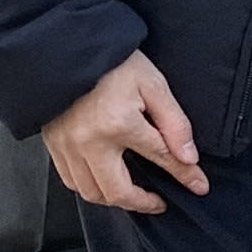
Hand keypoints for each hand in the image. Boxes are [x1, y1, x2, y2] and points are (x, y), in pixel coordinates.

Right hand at [42, 51, 206, 215]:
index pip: (160, 158)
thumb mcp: (152, 84)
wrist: (68, 48)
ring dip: (114, 199)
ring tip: (134, 194)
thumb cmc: (112, 62)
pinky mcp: (53, 145)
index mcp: (119, 123)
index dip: (183, 175)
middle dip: (142, 203)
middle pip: (117, 192)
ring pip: (90, 192)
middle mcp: (89, 141)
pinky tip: (105, 181)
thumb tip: (188, 157)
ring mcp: (67, 146)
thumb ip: (174, 123)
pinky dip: (90, 188)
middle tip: (159, 202)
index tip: (198, 186)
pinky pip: (70, 181)